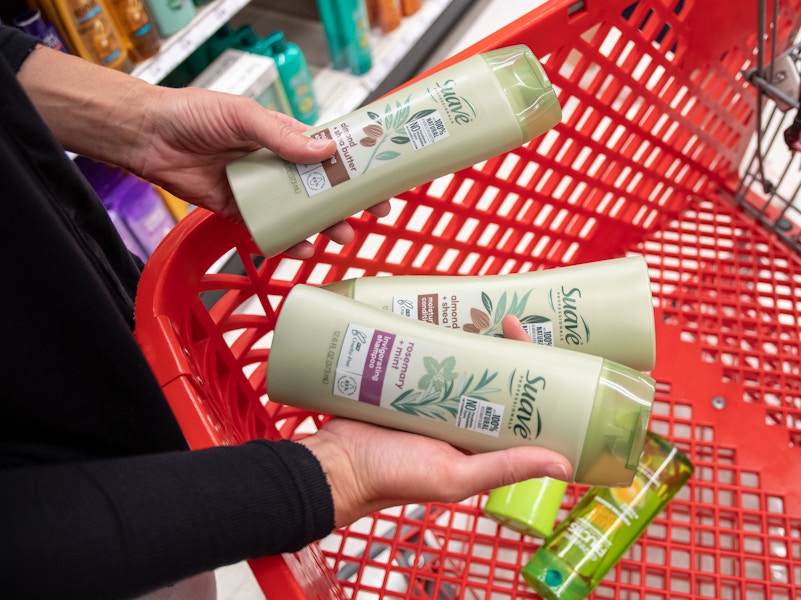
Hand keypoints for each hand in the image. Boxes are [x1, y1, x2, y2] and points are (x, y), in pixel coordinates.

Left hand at [132, 87, 390, 257]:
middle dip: (345, 204)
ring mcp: (261, 189)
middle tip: (366, 218)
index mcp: (283, 136)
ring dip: (320, 226)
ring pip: (299, 212)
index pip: (328, 152)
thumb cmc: (194, 114)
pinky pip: (269, 228)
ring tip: (337, 237)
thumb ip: (282, 136)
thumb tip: (324, 152)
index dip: (355, 167)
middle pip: (320, 188)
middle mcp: (276, 164)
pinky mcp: (240, 210)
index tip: (378, 181)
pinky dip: (286, 240)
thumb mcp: (244, 116)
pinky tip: (300, 248)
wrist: (150, 136)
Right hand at [298, 317, 571, 527]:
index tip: (531, 344)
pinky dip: (436, 341)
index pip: (517, 403)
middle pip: (491, 377)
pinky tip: (441, 319)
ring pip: (460, 364)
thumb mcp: (455, 477)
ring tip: (479, 312)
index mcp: (479, 442)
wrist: (336, 464)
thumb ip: (505, 468)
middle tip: (505, 318)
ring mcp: (432, 399)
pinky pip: (427, 359)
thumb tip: (565, 464)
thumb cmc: (394, 477)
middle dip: (503, 349)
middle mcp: (460, 419)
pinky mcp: (404, 384)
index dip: (531, 374)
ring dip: (471, 340)